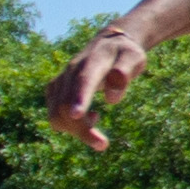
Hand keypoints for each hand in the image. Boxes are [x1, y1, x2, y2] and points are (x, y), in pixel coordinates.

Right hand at [44, 25, 154, 149]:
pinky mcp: (55, 89)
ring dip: (75, 129)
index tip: (76, 115)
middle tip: (103, 144)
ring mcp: (61, 80)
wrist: (109, 44)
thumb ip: (125, 73)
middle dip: (82, 130)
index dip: (80, 97)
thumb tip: (112, 99)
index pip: (84, 80)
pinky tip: (88, 117)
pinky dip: (68, 125)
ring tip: (96, 119)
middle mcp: (72, 70)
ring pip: (56, 114)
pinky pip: (54, 115)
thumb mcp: (135, 59)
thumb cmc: (125, 55)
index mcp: (93, 61)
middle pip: (66, 104)